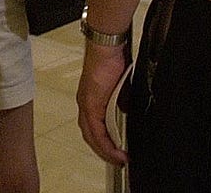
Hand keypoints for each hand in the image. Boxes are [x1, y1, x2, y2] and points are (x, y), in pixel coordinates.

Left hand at [77, 42, 131, 166]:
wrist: (106, 47)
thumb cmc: (112, 60)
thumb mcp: (119, 86)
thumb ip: (120, 101)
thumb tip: (126, 113)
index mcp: (90, 99)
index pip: (93, 127)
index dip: (102, 142)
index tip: (115, 153)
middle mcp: (84, 103)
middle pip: (90, 135)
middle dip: (103, 151)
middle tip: (117, 162)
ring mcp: (86, 104)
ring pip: (91, 136)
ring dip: (104, 150)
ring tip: (118, 160)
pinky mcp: (90, 104)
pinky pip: (96, 130)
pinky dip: (105, 143)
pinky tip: (115, 151)